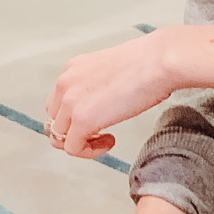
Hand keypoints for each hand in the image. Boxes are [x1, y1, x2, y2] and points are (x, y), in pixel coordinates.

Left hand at [46, 32, 178, 158]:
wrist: (159, 61)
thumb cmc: (148, 63)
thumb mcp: (111, 70)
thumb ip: (97, 86)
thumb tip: (101, 104)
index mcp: (72, 69)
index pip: (57, 102)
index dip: (73, 118)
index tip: (94, 121)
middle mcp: (65, 83)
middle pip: (54, 121)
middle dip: (74, 132)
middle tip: (98, 134)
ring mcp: (71, 102)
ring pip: (60, 137)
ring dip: (82, 143)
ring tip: (106, 138)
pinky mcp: (82, 120)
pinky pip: (74, 149)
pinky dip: (90, 152)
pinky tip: (110, 141)